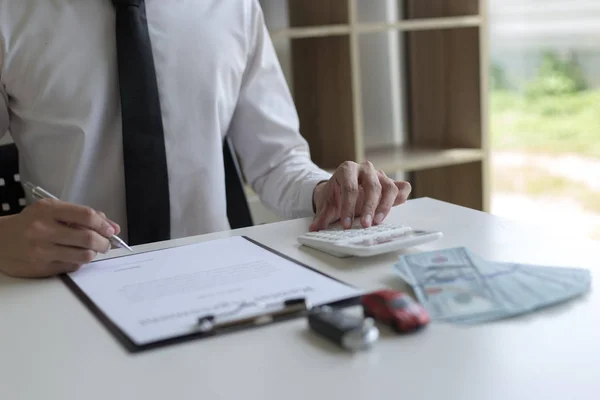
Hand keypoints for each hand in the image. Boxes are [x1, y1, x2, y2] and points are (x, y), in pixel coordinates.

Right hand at [0, 199, 120, 277]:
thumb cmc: (30, 223)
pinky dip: (79, 262)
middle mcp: (43, 230)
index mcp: (48, 210)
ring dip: (93, 253)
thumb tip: (111, 225)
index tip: (111, 230)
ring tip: (91, 250)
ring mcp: (42, 250)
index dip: (104, 224)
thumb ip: (80, 215)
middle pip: (87, 238)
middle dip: (104, 242)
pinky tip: (74, 256)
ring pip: (83, 255)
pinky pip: (72, 266)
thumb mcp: (52, 210)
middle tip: (106, 244)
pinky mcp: (41, 268)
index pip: (86, 216)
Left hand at [310, 161, 410, 230]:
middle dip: (369, 207)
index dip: (348, 207)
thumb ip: (321, 216)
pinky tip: (396, 208)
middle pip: (372, 186)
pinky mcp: (389, 183)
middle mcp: (365, 169)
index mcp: (347, 169)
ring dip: (385, 206)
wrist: (340, 191)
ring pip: (388, 187)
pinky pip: (401, 187)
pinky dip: (401, 197)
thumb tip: (314, 228)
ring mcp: (379, 175)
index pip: (350, 187)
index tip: (346, 224)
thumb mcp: (326, 205)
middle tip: (365, 225)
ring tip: (377, 222)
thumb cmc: (335, 195)